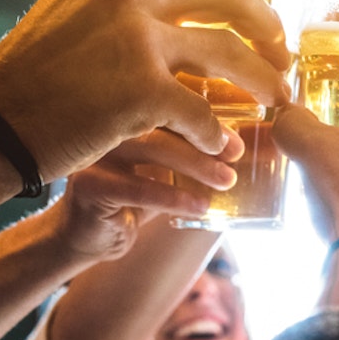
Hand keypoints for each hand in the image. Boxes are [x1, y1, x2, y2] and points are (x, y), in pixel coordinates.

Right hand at [0, 0, 292, 180]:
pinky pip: (204, 113)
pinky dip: (217, 135)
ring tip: (275, 97)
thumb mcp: (76, 0)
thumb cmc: (36, 70)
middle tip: (282, 47)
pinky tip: (220, 146)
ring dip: (263, 80)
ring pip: (232, 54)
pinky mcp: (140, 92)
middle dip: (269, 23)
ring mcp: (135, 37)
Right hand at [52, 128, 242, 262]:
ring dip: (195, 164)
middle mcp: (108, 124)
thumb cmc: (133, 197)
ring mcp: (94, 152)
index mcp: (126, 112)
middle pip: (162, 120)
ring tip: (226, 181)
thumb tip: (250, 148)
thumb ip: (198, 154)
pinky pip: (138, 187)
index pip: (171, 103)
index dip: (208, 118)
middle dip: (204, 139)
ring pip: (151, 147)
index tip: (238, 139)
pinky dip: (174, 196)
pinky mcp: (88, 185)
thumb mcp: (169, 170)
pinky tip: (200, 206)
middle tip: (235, 156)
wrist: (89, 235)